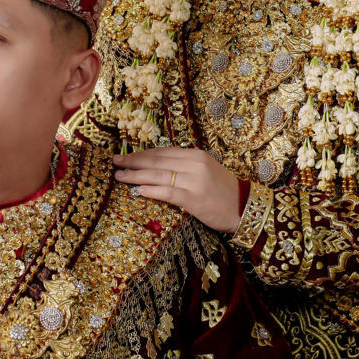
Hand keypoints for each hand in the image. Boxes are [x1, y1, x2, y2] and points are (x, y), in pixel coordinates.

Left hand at [113, 147, 241, 231]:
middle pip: (157, 161)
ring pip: (158, 175)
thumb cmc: (223, 190)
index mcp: (196, 155)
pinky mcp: (193, 199)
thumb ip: (184, 165)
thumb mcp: (205, 169)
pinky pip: (166, 193)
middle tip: (116, 162)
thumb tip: (156, 166)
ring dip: (135, 175)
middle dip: (134, 161)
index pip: (163, 152)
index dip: (142, 153)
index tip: (126, 155)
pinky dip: (150, 191)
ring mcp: (193, 181)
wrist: (243, 207)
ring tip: (120, 176)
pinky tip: (137, 190)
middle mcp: (194, 164)